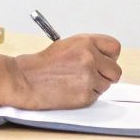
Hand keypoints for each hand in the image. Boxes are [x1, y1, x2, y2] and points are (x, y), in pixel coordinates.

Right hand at [6, 34, 122, 109]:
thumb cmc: (42, 64)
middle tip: (91, 76)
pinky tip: (70, 91)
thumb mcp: (67, 46)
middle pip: (115, 71)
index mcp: (86, 42)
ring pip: (106, 85)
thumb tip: (106, 60)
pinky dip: (86, 96)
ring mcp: (89, 77)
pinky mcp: (85, 95)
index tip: (104, 62)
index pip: (115, 48)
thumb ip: (89, 50)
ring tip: (74, 83)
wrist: (24, 80)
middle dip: (105, 75)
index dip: (110, 57)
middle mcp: (90, 58)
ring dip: (94, 86)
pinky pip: (95, 97)